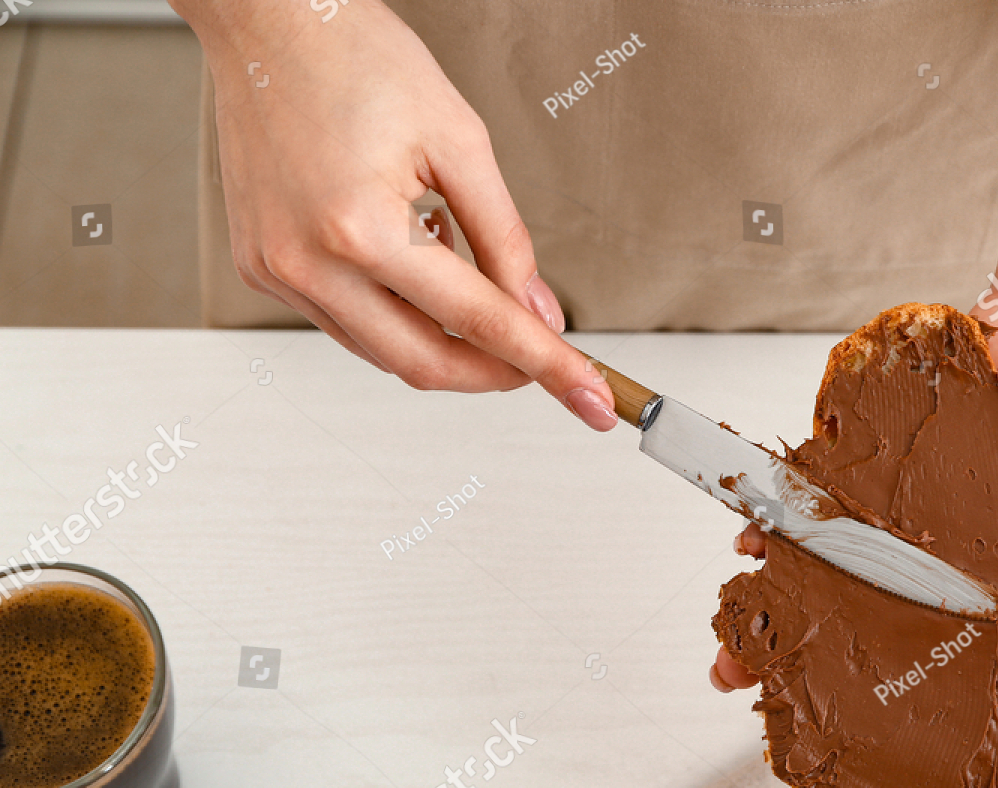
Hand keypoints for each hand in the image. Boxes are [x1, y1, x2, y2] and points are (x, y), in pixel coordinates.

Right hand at [173, 0, 615, 427]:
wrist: (266, 22)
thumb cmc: (353, 57)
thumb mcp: (459, 140)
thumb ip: (504, 237)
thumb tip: (536, 310)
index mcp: (359, 228)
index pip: (476, 321)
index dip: (543, 363)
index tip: (587, 393)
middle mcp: (307, 262)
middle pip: (424, 363)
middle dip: (494, 374)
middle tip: (543, 365)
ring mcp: (277, 271)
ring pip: (382, 352)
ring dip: (444, 344)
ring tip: (476, 291)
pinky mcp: (261, 268)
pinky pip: (345, 323)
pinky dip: (397, 316)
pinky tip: (417, 268)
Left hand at [709, 325, 997, 775]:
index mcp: (988, 601)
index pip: (920, 666)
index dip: (875, 703)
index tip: (827, 740)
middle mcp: (933, 561)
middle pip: (855, 620)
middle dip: (795, 656)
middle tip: (742, 681)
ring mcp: (896, 512)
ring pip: (821, 562)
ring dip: (771, 595)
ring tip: (733, 627)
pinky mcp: (870, 461)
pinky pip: (812, 494)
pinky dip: (778, 519)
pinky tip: (756, 541)